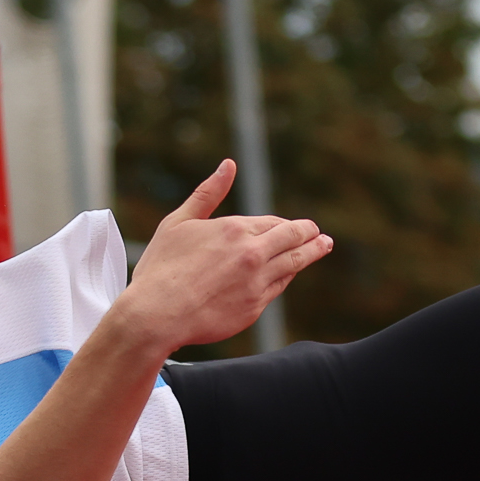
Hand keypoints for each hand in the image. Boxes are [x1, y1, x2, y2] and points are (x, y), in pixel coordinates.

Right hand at [115, 162, 332, 353]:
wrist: (157, 316)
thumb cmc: (161, 268)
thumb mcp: (178, 222)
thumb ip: (207, 193)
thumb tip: (229, 165)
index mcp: (235, 229)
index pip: (274, 222)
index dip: (287, 224)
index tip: (297, 225)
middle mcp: (252, 254)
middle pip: (293, 238)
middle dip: (310, 234)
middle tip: (320, 234)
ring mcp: (256, 282)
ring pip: (293, 263)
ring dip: (311, 252)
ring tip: (323, 246)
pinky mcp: (254, 308)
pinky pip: (278, 288)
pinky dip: (287, 277)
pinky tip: (290, 274)